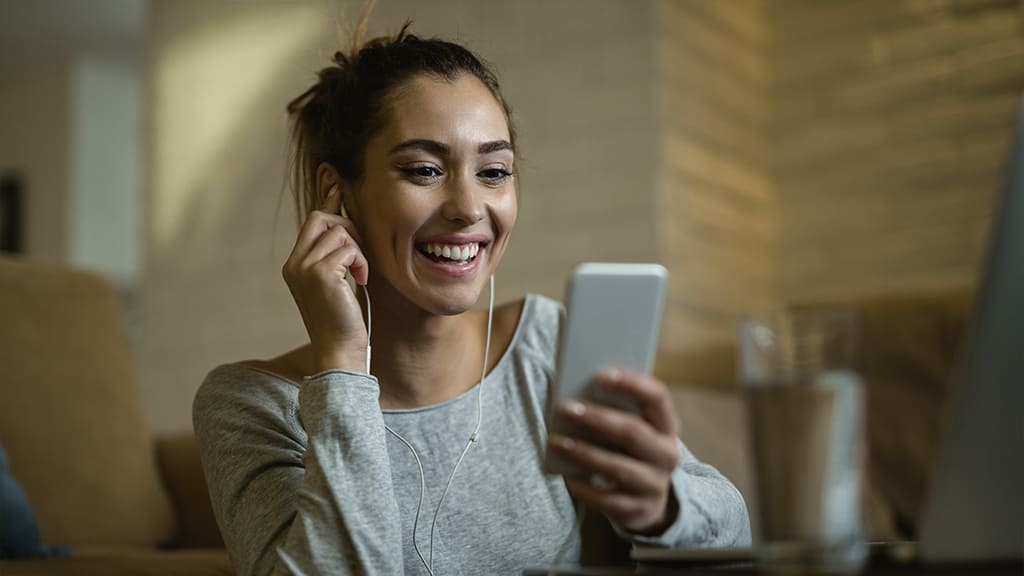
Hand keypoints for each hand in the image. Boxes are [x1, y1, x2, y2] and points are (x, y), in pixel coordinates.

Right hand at [282, 186, 369, 372]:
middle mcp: (294, 263)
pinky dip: (361, 262)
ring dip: (358, 250)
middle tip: (359, 255)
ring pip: (339, 231)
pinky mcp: (320, 273)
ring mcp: (304, 267)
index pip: (312, 221)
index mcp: (295, 264)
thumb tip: (346, 223)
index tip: (337, 185)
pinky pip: (349, 248)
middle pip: (320, 217)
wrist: (339, 349)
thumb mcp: (337, 281)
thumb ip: (336, 254)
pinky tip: (361, 281)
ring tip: (360, 274)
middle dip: (347, 227)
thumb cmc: (344, 319)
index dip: (328, 202)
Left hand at [547, 368, 680, 533]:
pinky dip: (585, 488)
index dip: (632, 384)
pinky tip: (568, 478)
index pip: (658, 397)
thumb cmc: (629, 452)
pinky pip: (608, 499)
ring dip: (585, 452)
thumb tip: (578, 394)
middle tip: (566, 407)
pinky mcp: (638, 510)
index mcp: (667, 426)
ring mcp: (655, 485)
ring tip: (556, 441)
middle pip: (633, 432)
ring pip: (618, 467)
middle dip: (597, 418)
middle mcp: (667, 455)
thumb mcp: (632, 430)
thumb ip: (615, 411)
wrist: (646, 501)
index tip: (601, 374)